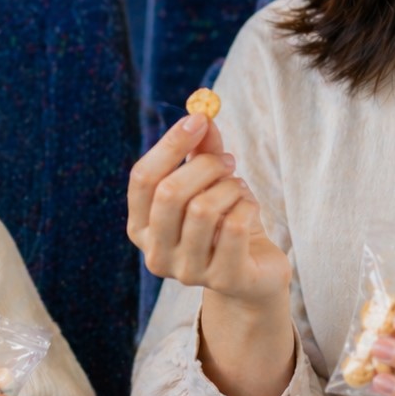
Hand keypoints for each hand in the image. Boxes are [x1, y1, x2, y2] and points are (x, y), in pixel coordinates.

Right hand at [127, 113, 289, 308]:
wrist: (253, 274)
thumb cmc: (223, 223)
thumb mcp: (208, 185)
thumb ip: (200, 151)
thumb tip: (202, 115)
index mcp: (140, 227)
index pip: (143, 179)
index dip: (170, 145)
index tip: (198, 119)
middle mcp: (156, 254)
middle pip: (169, 193)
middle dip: (205, 166)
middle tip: (227, 160)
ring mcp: (187, 272)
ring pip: (203, 209)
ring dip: (230, 187)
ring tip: (239, 189)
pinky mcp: (224, 280)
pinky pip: (234, 227)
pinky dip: (247, 207)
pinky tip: (250, 210)